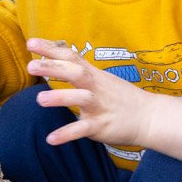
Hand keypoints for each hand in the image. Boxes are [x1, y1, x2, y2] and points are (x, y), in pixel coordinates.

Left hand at [25, 38, 181, 159]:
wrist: (150, 117)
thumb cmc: (120, 97)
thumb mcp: (100, 79)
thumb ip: (79, 70)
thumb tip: (55, 60)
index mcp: (93, 75)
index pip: (71, 56)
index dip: (51, 49)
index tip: (31, 42)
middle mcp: (95, 87)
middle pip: (74, 72)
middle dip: (53, 68)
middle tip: (31, 66)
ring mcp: (99, 106)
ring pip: (80, 98)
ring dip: (60, 98)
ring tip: (40, 99)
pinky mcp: (101, 126)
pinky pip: (82, 129)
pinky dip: (67, 134)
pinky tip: (51, 139)